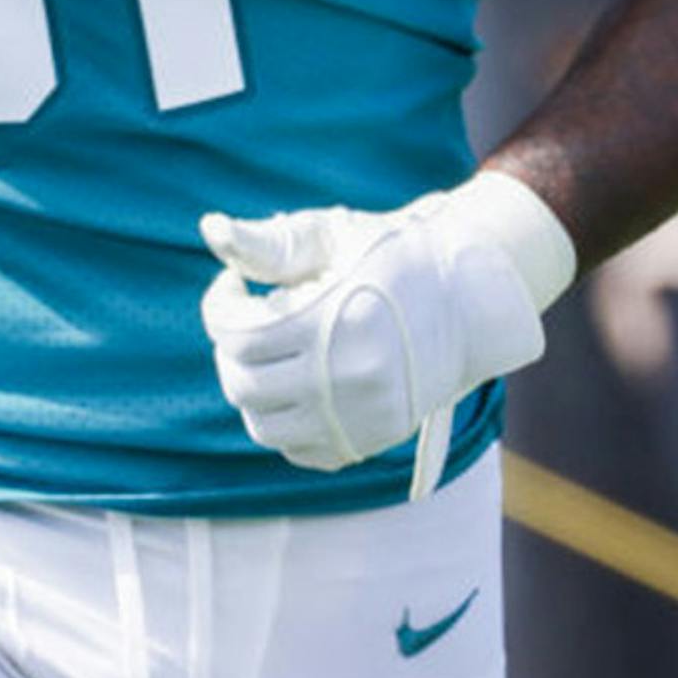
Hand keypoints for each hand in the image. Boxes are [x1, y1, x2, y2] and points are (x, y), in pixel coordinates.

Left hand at [200, 169, 573, 494]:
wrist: (468, 299)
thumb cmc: (393, 254)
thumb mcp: (333, 235)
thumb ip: (269, 242)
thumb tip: (210, 228)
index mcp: (335, 324)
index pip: (239, 337)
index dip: (219, 306)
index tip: (234, 284)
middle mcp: (348, 381)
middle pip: (243, 384)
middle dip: (228, 347)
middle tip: (247, 315)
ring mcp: (360, 420)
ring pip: (262, 425)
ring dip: (250, 386)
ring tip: (270, 347)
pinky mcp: (370, 442)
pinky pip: (298, 449)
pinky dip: (282, 418)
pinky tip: (297, 377)